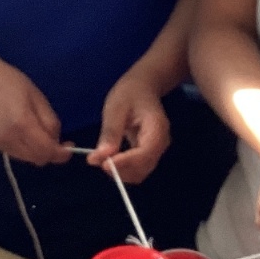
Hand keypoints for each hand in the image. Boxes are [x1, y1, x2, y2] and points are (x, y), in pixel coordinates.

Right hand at [0, 50, 71, 166]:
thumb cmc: (10, 81)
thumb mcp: (37, 97)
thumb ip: (50, 122)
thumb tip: (56, 142)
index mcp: (22, 124)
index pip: (46, 152)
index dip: (60, 154)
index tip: (68, 149)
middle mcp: (7, 139)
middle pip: (36, 159)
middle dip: (47, 151)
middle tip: (51, 137)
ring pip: (23, 157)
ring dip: (32, 149)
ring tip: (29, 129)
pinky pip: (9, 151)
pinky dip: (17, 145)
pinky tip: (12, 127)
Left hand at [86, 67, 170, 184]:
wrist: (143, 87)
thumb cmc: (130, 93)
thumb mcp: (116, 108)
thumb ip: (110, 133)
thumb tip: (99, 158)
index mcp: (157, 128)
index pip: (144, 154)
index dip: (125, 163)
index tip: (103, 164)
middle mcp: (161, 143)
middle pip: (144, 167)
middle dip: (121, 169)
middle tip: (98, 160)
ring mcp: (156, 149)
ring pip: (140, 171)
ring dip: (121, 171)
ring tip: (102, 158)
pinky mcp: (149, 153)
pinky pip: (137, 167)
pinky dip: (123, 168)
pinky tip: (109, 158)